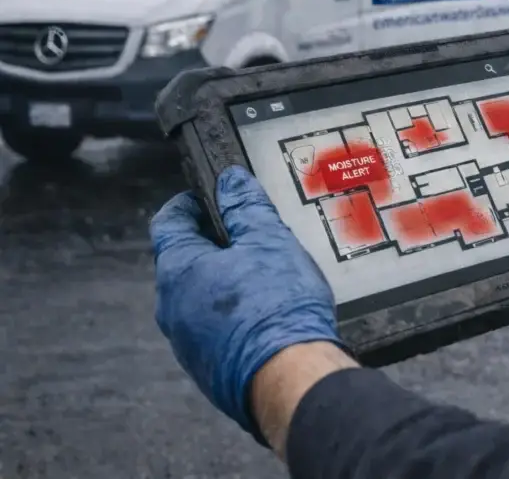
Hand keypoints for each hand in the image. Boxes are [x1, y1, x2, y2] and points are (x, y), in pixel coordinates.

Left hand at [149, 166, 343, 438]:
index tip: (212, 195)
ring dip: (225, 281)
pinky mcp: (207, 367)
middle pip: (184, 260)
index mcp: (178, 270)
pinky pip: (213, 329)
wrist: (290, 378)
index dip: (190, 203)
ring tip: (264, 275)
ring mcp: (186, 341)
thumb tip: (231, 181)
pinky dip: (233, 315)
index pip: (168, 222)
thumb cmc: (277, 308)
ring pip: (199, 297)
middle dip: (214, 243)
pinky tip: (265, 312)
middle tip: (249, 235)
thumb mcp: (269, 241)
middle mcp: (172, 307)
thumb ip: (246, 207)